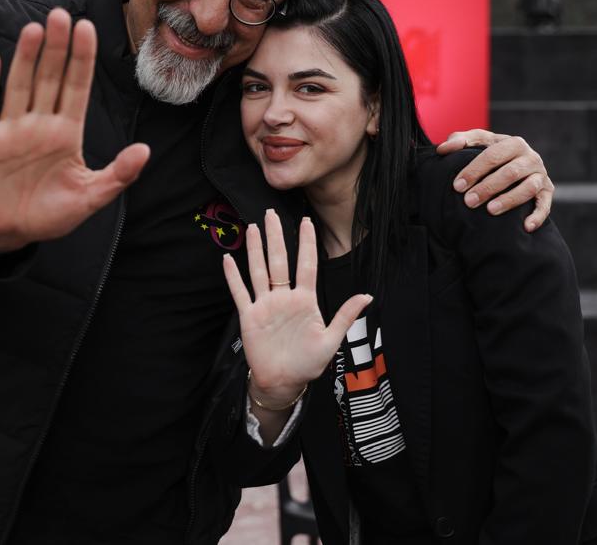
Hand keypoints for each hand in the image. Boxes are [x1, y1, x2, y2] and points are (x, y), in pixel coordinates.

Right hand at [0, 8, 150, 256]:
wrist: (9, 232)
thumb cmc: (52, 214)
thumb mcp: (91, 197)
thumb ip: (118, 175)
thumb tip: (146, 151)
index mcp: (67, 133)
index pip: (77, 87)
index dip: (82, 58)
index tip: (88, 28)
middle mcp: (40, 124)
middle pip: (49, 78)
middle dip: (57, 47)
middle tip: (61, 14)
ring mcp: (11, 129)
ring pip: (20, 85)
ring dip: (26, 58)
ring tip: (35, 28)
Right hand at [222, 211, 371, 404]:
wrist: (283, 383)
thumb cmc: (308, 363)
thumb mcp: (330, 340)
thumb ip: (345, 316)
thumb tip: (367, 296)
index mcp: (305, 300)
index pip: (306, 265)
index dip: (307, 243)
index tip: (307, 222)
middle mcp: (284, 298)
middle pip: (279, 261)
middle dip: (276, 237)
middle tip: (272, 213)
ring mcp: (265, 305)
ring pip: (259, 271)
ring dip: (255, 250)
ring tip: (254, 228)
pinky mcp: (250, 317)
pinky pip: (240, 293)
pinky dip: (233, 277)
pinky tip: (228, 259)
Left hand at [436, 130, 553, 231]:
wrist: (520, 163)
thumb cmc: (494, 154)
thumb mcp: (480, 143)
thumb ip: (461, 140)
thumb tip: (442, 149)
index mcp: (513, 143)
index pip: (492, 155)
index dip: (474, 170)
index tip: (457, 186)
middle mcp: (531, 157)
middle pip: (510, 172)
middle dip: (488, 187)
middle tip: (469, 201)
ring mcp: (541, 174)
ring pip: (528, 187)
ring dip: (510, 200)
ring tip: (491, 210)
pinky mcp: (548, 191)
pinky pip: (545, 204)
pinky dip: (537, 216)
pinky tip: (525, 227)